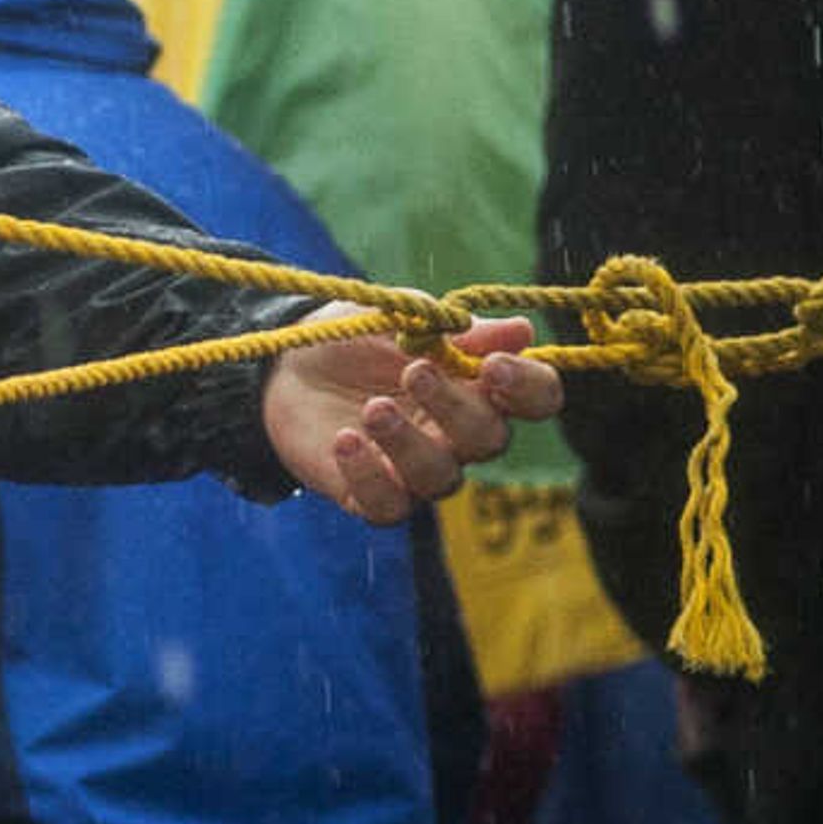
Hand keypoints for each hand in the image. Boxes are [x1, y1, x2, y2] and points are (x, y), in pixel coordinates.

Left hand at [263, 315, 561, 524]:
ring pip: (441, 479)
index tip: (494, 366)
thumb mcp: (402, 316)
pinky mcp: (373, 496)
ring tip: (372, 408)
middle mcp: (457, 435)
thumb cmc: (358, 338)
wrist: (287, 365)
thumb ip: (454, 326)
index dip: (527, 388)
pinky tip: (344, 440)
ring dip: (409, 444)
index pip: (535, 398)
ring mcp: (416, 470)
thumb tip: (522, 331)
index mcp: (479, 386)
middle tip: (414, 372)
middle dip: (456, 407)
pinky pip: (388, 507)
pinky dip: (369, 476)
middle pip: (490, 440)